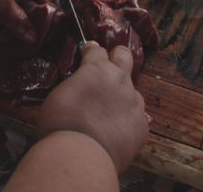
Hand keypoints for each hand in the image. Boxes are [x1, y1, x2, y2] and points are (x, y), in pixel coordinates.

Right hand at [37, 42, 148, 172]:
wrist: (81, 153)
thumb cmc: (62, 122)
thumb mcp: (60, 95)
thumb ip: (76, 86)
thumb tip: (80, 88)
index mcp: (97, 69)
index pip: (97, 50)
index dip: (91, 51)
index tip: (88, 52)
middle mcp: (120, 81)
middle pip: (124, 56)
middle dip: (116, 57)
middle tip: (106, 67)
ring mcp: (135, 103)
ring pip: (133, 91)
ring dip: (121, 95)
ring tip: (107, 112)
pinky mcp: (142, 126)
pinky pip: (136, 117)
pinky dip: (126, 121)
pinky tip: (114, 132)